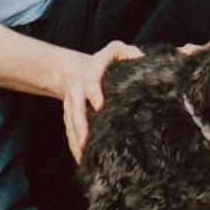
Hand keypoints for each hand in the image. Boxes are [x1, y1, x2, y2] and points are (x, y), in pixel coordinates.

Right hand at [61, 39, 143, 161]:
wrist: (75, 70)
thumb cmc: (104, 63)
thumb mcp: (116, 51)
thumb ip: (128, 52)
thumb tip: (141, 57)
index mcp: (91, 70)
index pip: (91, 79)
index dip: (93, 91)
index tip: (99, 105)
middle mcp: (78, 87)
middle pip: (76, 106)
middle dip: (80, 123)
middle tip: (85, 138)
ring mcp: (71, 102)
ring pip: (71, 121)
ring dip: (75, 137)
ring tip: (83, 152)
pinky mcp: (69, 115)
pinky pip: (69, 131)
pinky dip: (73, 145)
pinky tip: (81, 158)